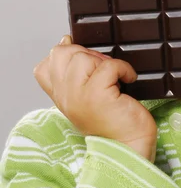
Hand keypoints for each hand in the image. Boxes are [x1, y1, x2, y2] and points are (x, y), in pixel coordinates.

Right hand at [33, 35, 157, 160]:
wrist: (129, 147)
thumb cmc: (113, 121)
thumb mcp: (87, 95)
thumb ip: (75, 72)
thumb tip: (66, 41)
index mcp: (60, 96)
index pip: (44, 66)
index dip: (66, 57)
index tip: (87, 67)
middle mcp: (65, 96)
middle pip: (63, 54)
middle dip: (88, 55)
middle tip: (105, 73)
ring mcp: (78, 95)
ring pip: (83, 57)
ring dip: (104, 61)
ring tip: (115, 79)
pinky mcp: (97, 95)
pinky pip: (109, 65)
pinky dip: (124, 68)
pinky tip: (128, 80)